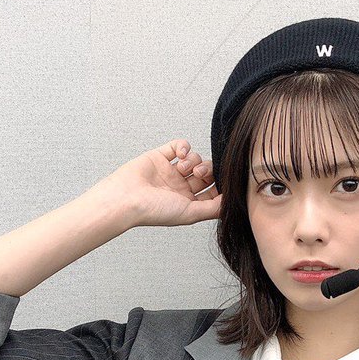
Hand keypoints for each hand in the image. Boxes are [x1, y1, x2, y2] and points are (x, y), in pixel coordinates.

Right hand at [88, 138, 221, 229]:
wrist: (126, 199)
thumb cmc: (154, 211)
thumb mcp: (190, 214)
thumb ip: (213, 208)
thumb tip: (232, 202)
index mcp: (188, 202)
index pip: (212, 191)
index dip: (220, 185)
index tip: (224, 181)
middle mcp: (180, 187)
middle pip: (206, 173)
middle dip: (208, 170)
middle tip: (200, 173)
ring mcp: (170, 171)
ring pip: (194, 158)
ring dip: (193, 160)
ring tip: (181, 169)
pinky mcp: (160, 156)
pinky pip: (179, 145)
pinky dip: (184, 147)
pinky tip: (180, 154)